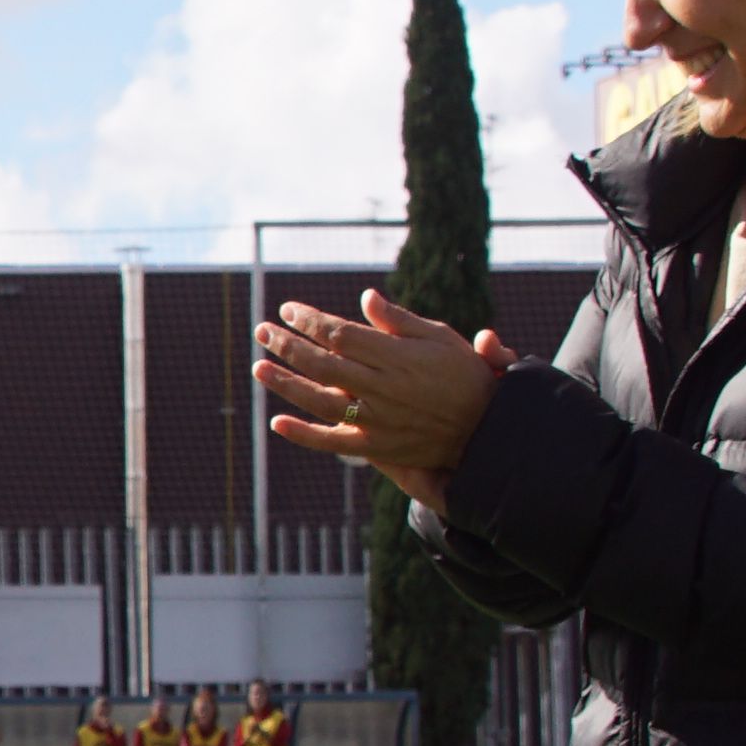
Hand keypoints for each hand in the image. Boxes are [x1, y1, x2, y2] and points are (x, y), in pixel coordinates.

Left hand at [257, 290, 519, 504]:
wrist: (487, 428)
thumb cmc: (462, 374)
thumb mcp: (439, 337)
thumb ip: (398, 320)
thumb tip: (364, 297)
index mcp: (395, 356)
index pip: (339, 333)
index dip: (310, 320)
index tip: (289, 309)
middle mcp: (382, 387)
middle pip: (322, 363)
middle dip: (287, 344)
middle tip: (263, 330)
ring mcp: (377, 420)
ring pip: (320, 400)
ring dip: (286, 384)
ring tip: (258, 367)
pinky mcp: (376, 448)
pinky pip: (333, 442)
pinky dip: (304, 434)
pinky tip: (277, 423)